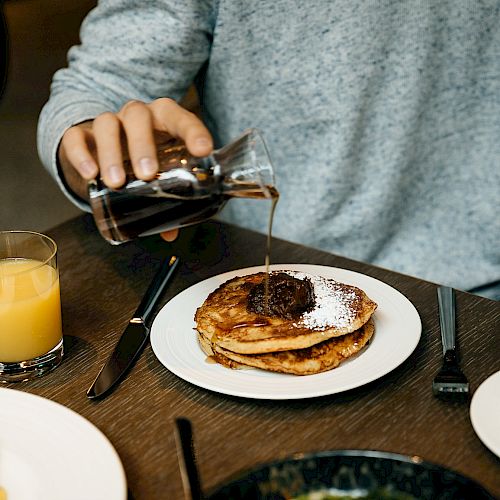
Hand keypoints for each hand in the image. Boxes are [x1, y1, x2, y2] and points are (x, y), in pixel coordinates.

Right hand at [58, 97, 212, 240]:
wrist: (103, 151)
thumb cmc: (140, 161)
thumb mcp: (158, 175)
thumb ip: (167, 200)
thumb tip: (170, 232)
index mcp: (163, 122)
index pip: (180, 118)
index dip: (193, 132)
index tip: (202, 150)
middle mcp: (136, 117)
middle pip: (138, 116)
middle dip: (143, 145)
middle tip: (147, 175)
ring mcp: (109, 123)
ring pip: (107, 124)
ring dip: (112, 152)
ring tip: (116, 182)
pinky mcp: (82, 135)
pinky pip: (76, 136)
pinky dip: (81, 154)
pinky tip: (90, 174)